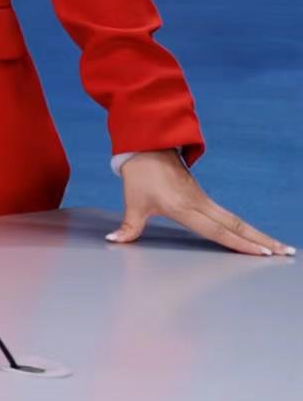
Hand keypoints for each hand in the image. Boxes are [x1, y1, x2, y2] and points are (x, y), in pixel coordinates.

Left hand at [109, 150, 292, 256]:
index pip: (217, 230)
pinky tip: (255, 237)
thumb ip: (129, 226)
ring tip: (280, 248)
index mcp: (184, 207)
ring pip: (236, 220)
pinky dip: (245, 228)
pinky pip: (228, 216)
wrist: (146, 147)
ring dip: (258, 235)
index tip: (262, 254)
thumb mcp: (132, 202)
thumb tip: (114, 241)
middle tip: (286, 253)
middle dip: (261, 241)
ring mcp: (203, 200)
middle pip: (236, 225)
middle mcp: (199, 204)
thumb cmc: (140, 175)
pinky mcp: (202, 197)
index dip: (239, 243)